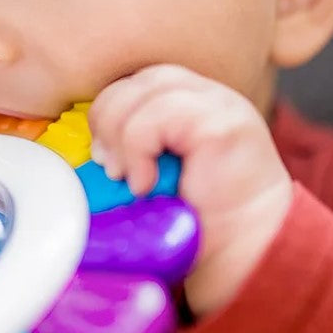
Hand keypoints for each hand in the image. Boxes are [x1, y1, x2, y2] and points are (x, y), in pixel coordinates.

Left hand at [88, 65, 292, 316]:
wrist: (247, 251)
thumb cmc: (198, 218)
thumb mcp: (154, 173)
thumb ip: (130, 147)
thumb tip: (85, 148)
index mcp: (186, 101)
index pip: (131, 82)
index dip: (106, 111)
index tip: (99, 154)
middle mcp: (203, 94)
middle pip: (133, 81)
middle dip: (106, 121)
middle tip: (107, 167)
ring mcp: (217, 103)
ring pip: (142, 92)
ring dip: (120, 137)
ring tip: (126, 177)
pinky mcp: (223, 121)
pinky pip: (159, 117)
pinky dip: (138, 149)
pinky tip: (144, 182)